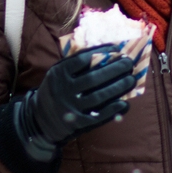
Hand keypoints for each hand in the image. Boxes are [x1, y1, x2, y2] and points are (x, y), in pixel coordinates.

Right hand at [16, 46, 134, 158]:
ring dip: (118, 88)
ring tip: (131, 80)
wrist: (40, 119)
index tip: (117, 49)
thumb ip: (77, 63)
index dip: (102, 52)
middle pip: (93, 78)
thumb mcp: (58, 72)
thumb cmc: (57, 89)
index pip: (82, 59)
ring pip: (98, 97)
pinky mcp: (77, 122)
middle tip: (129, 63)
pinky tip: (124, 103)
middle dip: (114, 69)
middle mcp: (63, 90)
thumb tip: (107, 53)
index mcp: (59, 73)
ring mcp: (70, 107)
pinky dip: (112, 110)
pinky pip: (98, 116)